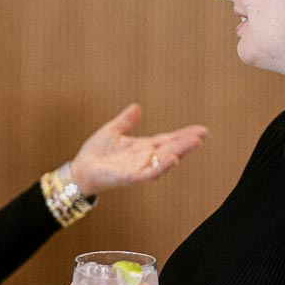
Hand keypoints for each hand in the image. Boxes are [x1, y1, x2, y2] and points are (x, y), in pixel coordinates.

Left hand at [68, 104, 207, 195]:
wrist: (80, 170)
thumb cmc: (96, 153)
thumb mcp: (112, 130)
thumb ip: (125, 121)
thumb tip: (137, 107)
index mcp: (143, 147)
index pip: (168, 139)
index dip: (184, 135)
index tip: (202, 130)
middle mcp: (146, 158)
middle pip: (172, 149)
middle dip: (187, 142)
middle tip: (204, 134)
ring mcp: (140, 168)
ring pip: (165, 160)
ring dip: (180, 151)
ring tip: (194, 142)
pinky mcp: (132, 177)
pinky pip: (150, 172)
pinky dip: (162, 166)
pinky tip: (173, 158)